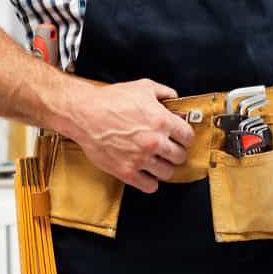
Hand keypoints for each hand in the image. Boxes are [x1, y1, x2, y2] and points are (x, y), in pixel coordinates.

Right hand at [69, 79, 193, 192]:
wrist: (84, 114)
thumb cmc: (110, 100)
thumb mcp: (142, 87)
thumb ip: (164, 93)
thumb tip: (176, 101)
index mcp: (162, 121)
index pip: (188, 137)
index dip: (184, 137)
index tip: (179, 138)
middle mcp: (154, 141)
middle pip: (180, 156)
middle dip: (175, 152)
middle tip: (167, 149)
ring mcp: (140, 159)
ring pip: (167, 173)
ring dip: (163, 167)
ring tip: (156, 161)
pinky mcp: (126, 171)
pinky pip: (150, 186)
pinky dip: (150, 182)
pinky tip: (146, 174)